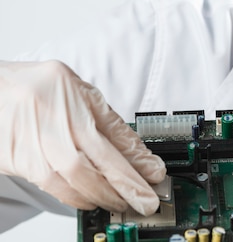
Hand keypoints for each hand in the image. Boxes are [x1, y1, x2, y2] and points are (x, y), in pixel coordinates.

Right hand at [0, 60, 165, 214]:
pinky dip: (74, 195)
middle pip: (94, 160)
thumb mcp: (81, 93)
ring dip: (101, 194)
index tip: (155, 175)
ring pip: (73, 177)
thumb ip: (109, 122)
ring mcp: (32, 140)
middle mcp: (52, 117)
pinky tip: (90, 198)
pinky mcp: (17, 160)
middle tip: (143, 199)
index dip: (136, 160)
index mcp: (72, 96)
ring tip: (120, 202)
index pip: (112, 134)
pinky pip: (51, 184)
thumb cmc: (41, 89)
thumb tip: (139, 155)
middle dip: (123, 185)